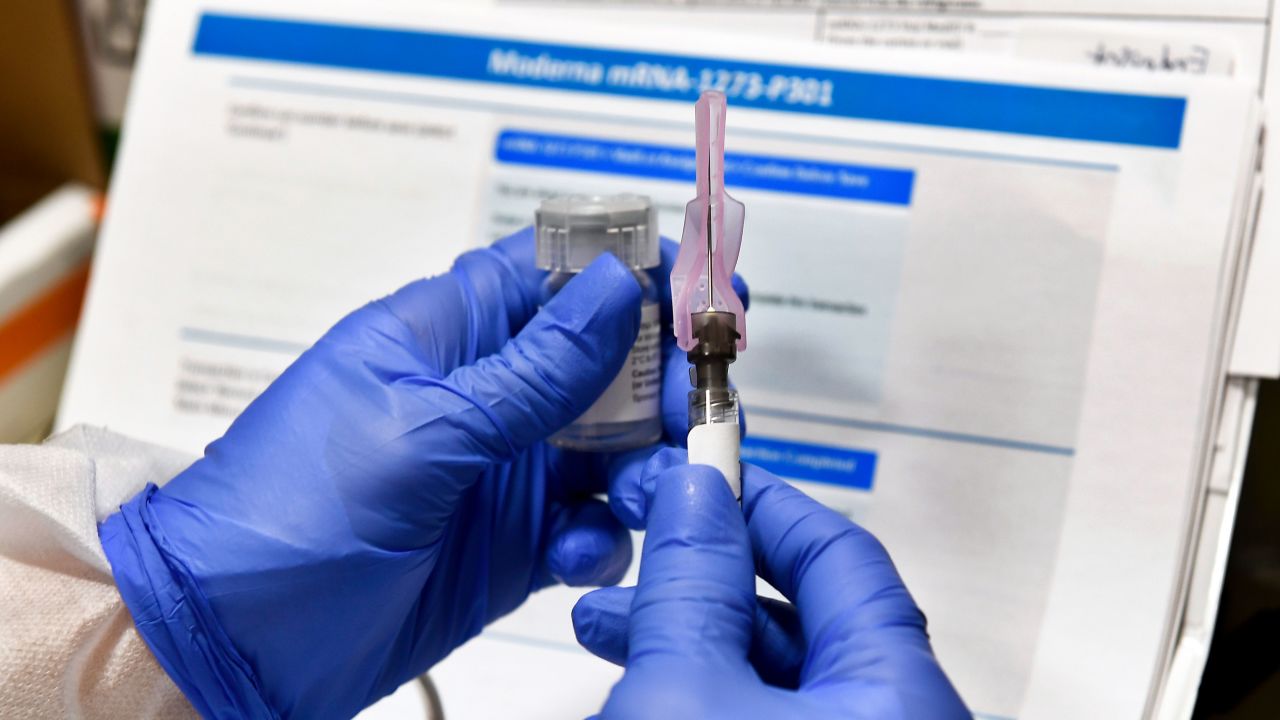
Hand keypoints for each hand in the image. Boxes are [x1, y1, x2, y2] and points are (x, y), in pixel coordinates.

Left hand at [97, 229, 703, 718]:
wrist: (234, 641)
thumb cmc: (287, 512)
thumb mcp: (420, 428)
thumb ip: (532, 369)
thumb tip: (615, 286)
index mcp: (444, 335)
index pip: (553, 272)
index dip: (632, 271)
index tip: (702, 290)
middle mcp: (481, 395)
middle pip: (605, 361)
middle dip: (658, 381)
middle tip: (691, 408)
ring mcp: (501, 471)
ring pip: (612, 447)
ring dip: (645, 466)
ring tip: (644, 494)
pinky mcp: (513, 543)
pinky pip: (591, 526)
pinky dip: (603, 538)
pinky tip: (578, 555)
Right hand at [574, 450, 968, 718]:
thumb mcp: (682, 695)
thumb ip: (690, 587)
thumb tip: (694, 495)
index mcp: (898, 694)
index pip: (842, 555)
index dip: (761, 502)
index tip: (700, 470)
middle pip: (805, 613)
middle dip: (704, 571)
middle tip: (642, 535)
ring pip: (772, 672)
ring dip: (686, 633)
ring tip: (604, 617)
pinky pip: (760, 714)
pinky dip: (699, 687)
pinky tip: (632, 676)